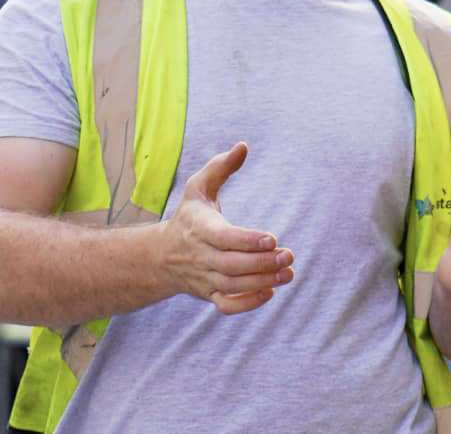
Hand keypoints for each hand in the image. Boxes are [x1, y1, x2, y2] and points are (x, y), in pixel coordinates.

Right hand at [157, 142, 294, 313]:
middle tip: (289, 255)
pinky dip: (247, 303)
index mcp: (199, 228)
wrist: (161, 256)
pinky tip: (271, 291)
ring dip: (262, 281)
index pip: (223, 238)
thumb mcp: (198, 187)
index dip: (248, 240)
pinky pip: (227, 305)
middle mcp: (200, 256)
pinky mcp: (209, 295)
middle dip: (262, 263)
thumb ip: (221, 167)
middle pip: (231, 265)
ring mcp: (204, 278)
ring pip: (233, 285)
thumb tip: (243, 146)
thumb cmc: (188, 216)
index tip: (272, 238)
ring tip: (289, 272)